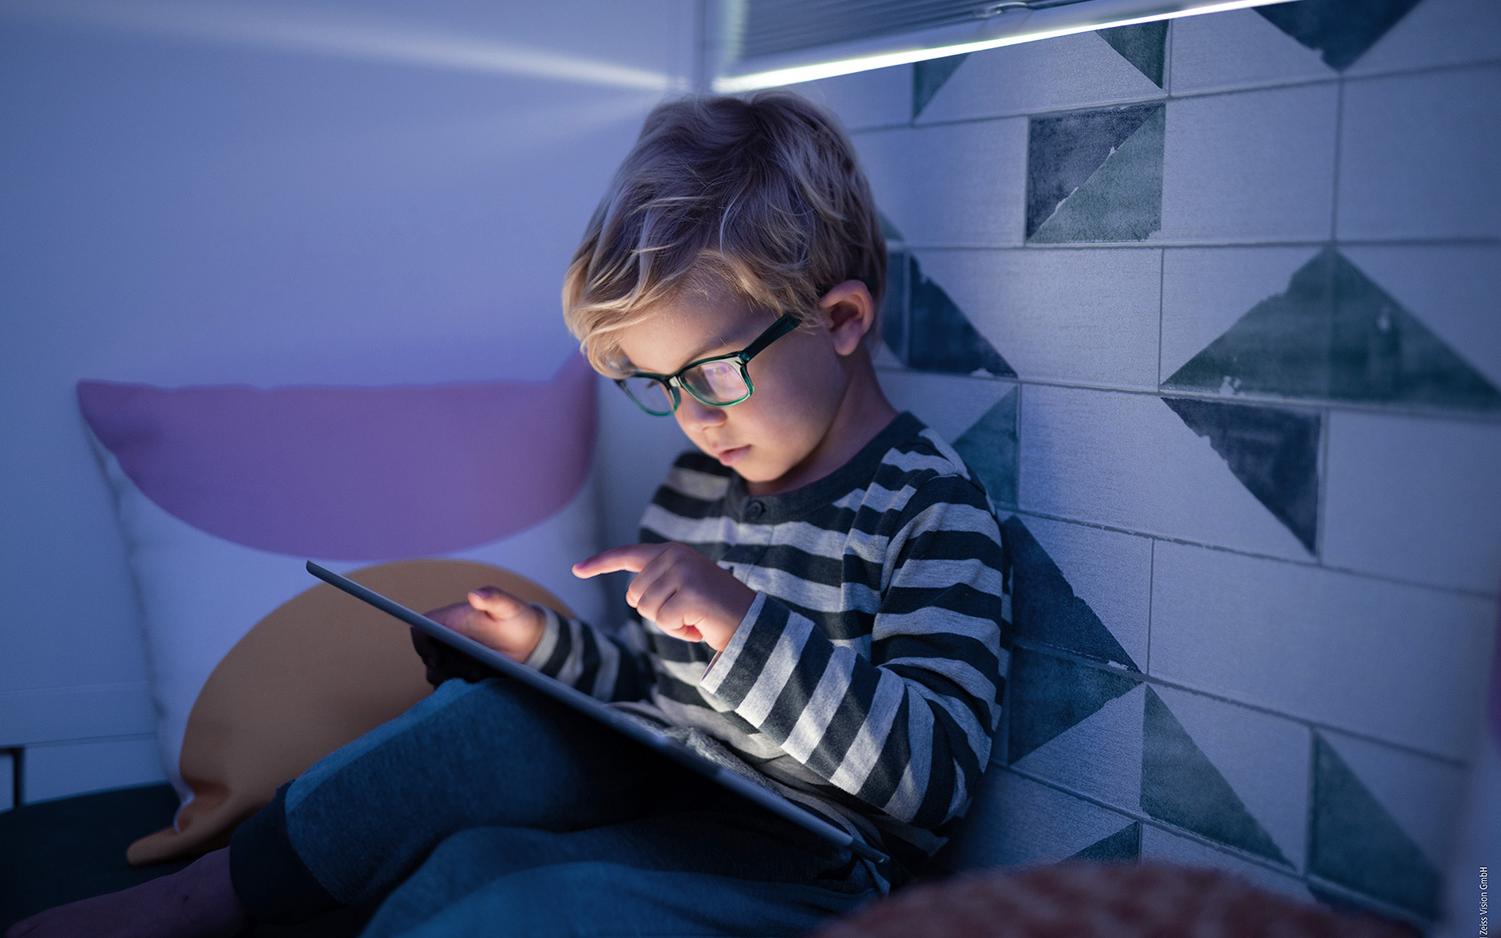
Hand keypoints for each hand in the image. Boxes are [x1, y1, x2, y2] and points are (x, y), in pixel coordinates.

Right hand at [410, 587, 545, 688]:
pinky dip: (460, 688)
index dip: (421, 646)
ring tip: (479, 674)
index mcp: (451, 621)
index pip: (421, 630)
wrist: (531, 642)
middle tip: (471, 670)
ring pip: (438, 674)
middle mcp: (448, 639)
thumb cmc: (517, 619)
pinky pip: (450, 685)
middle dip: (444, 668)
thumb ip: (493, 598)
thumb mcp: (508, 607)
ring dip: (455, 678)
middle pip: (428, 659)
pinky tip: (480, 682)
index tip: (437, 659)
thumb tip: (474, 595)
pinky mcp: (463, 673)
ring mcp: (455, 657)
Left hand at [572, 542, 755, 652]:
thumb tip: (634, 597)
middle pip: (634, 596)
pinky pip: (664, 622)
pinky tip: (700, 626)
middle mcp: (676, 556)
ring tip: (694, 619)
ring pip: (647, 610)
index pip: (628, 556)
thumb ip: (661, 584)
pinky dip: (680, 632)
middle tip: (686, 613)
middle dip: (656, 613)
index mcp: (672, 552)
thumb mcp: (685, 589)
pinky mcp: (690, 593)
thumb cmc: (715, 611)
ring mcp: (684, 572)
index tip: (576, 570)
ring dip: (669, 624)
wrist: (752, 623)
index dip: (600, 563)